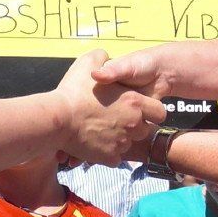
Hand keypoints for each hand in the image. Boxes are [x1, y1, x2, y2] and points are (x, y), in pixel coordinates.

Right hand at [57, 49, 165, 164]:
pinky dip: (107, 153)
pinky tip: (95, 144)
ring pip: (128, 144)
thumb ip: (102, 58)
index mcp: (134, 102)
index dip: (150, 111)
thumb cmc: (74, 90)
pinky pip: (115, 158)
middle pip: (144, 130)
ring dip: (119, 139)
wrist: (58, 118)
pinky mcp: (110, 158)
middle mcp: (133, 123)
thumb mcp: (88, 62)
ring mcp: (122, 143)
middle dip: (133, 126)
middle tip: (115, 119)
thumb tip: (106, 58)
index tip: (137, 110)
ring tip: (101, 131)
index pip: (159, 112)